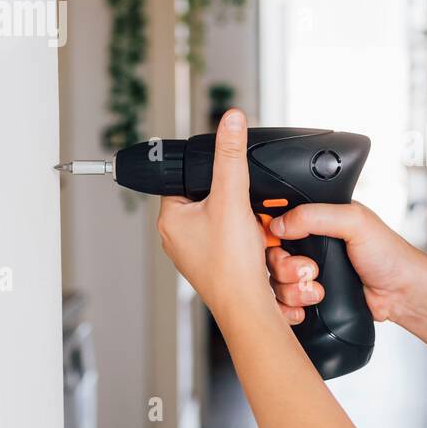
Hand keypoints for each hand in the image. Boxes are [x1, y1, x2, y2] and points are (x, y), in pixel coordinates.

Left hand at [157, 109, 272, 323]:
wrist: (248, 306)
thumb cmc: (231, 264)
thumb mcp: (232, 198)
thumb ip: (231, 156)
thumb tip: (230, 121)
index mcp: (170, 219)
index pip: (185, 179)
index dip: (211, 175)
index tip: (228, 180)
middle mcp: (178, 237)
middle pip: (209, 199)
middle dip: (234, 201)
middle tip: (244, 209)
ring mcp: (196, 254)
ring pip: (223, 221)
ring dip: (243, 221)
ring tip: (251, 231)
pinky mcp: (215, 265)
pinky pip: (232, 242)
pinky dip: (247, 240)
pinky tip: (257, 246)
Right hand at [266, 198, 426, 325]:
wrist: (402, 295)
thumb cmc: (389, 255)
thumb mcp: (355, 222)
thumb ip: (316, 216)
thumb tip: (279, 223)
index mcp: (318, 220)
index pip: (278, 222)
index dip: (271, 234)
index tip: (278, 243)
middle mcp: (310, 246)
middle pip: (271, 256)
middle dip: (285, 268)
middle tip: (310, 271)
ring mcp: (309, 274)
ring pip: (275, 283)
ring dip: (291, 291)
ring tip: (317, 292)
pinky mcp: (310, 298)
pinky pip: (283, 305)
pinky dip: (288, 310)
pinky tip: (305, 309)